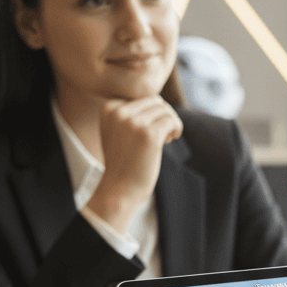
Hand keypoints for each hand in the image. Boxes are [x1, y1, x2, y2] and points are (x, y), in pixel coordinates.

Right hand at [87, 96, 182, 234]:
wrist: (120, 188)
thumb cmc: (124, 162)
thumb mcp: (120, 132)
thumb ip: (132, 114)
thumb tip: (161, 102)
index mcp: (109, 108)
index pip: (142, 98)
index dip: (152, 114)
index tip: (148, 132)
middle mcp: (118, 111)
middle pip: (155, 101)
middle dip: (163, 117)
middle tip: (161, 136)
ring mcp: (133, 122)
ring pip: (165, 110)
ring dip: (171, 123)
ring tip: (164, 140)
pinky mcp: (148, 134)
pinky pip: (172, 121)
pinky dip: (176, 129)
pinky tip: (169, 140)